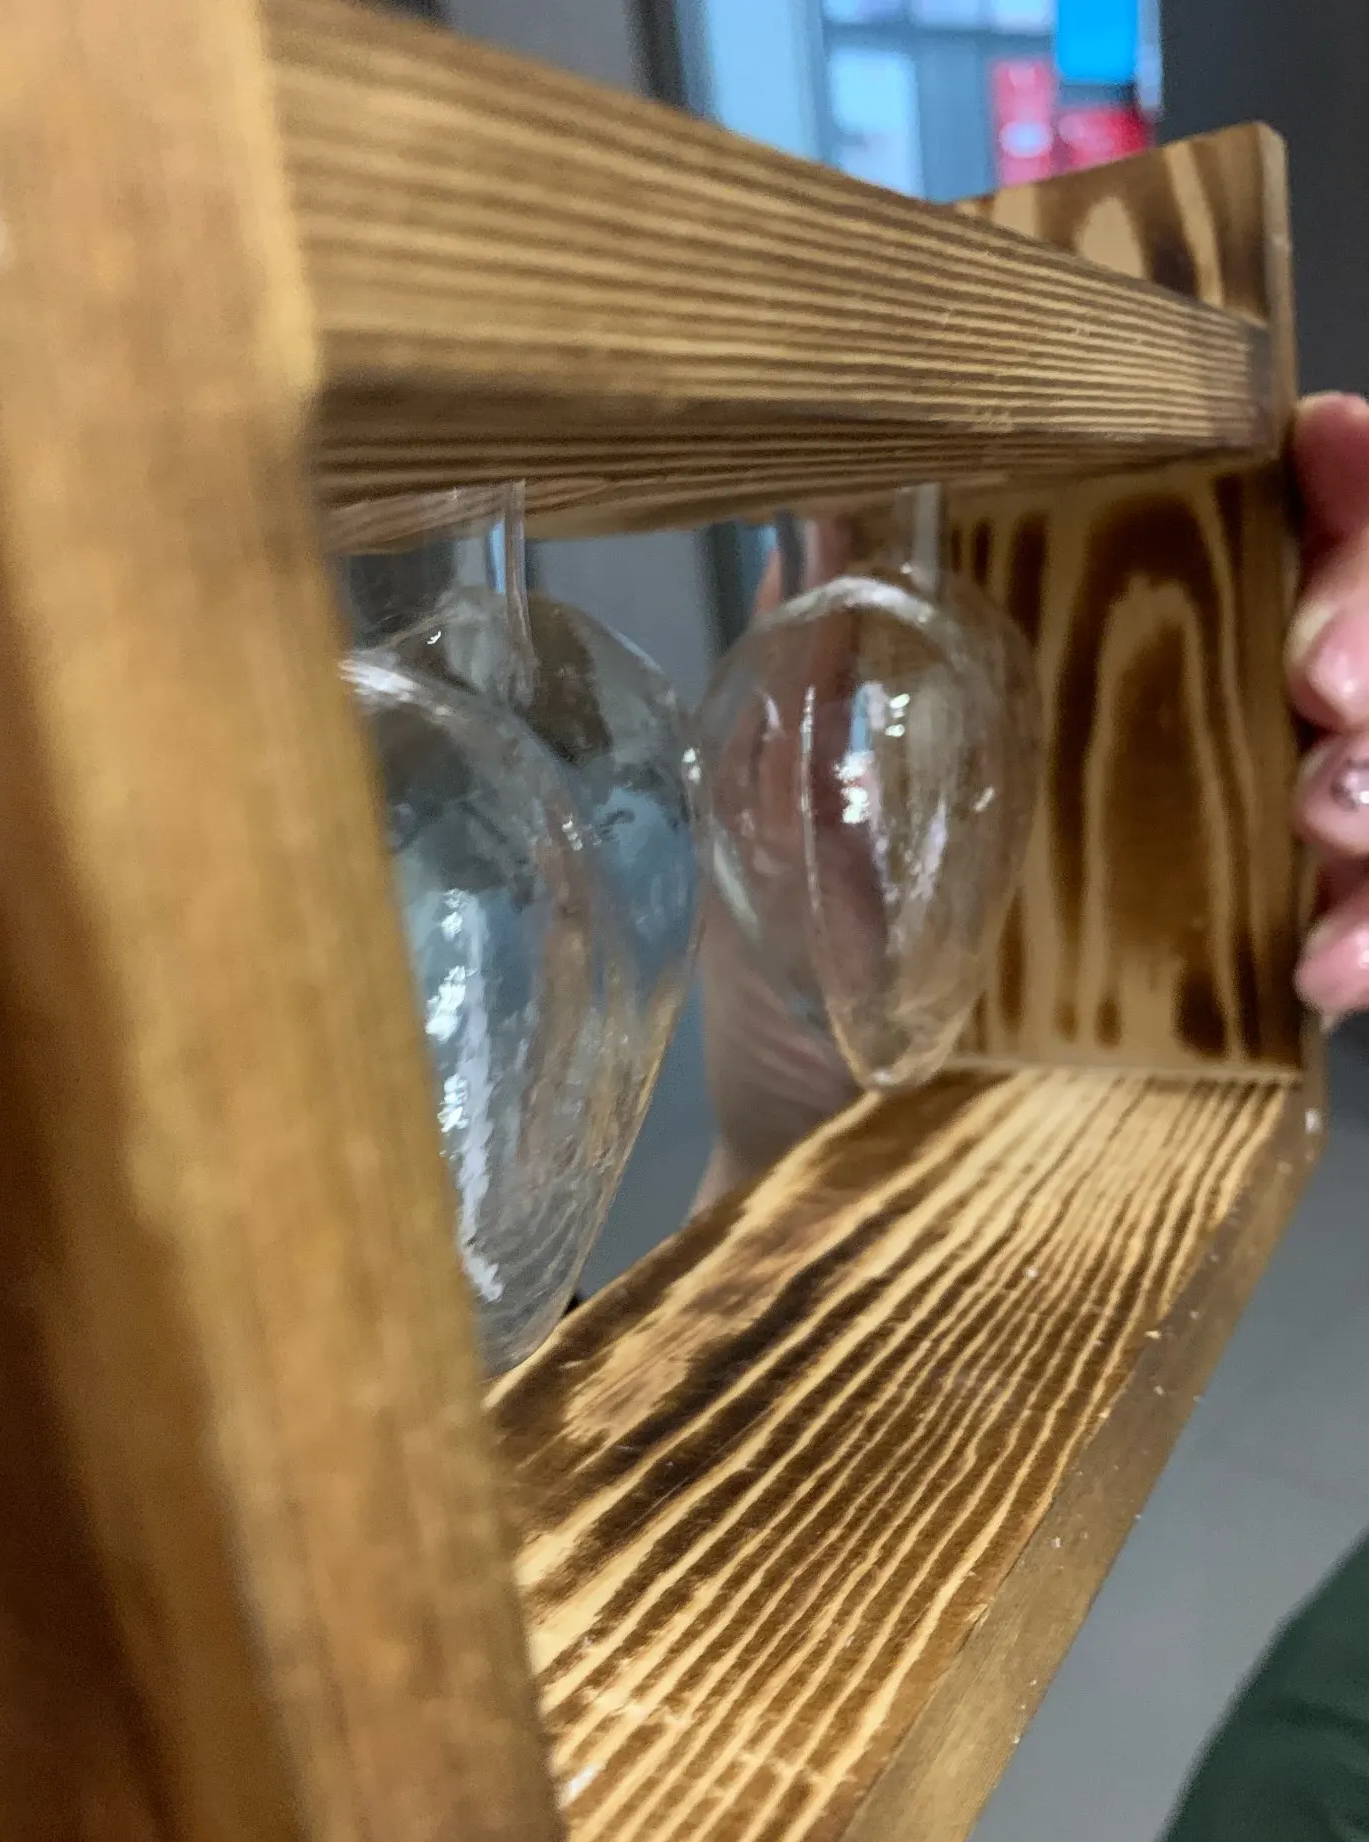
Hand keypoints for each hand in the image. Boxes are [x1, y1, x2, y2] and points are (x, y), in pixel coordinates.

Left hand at [696, 415, 1368, 1203]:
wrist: (807, 1139)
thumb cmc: (797, 965)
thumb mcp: (781, 807)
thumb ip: (819, 678)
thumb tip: (829, 519)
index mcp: (1084, 661)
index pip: (1249, 519)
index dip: (1323, 470)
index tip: (1317, 450)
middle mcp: (1187, 738)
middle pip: (1355, 630)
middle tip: (1327, 676)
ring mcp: (1236, 858)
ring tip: (1327, 812)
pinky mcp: (1256, 977)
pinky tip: (1322, 964)